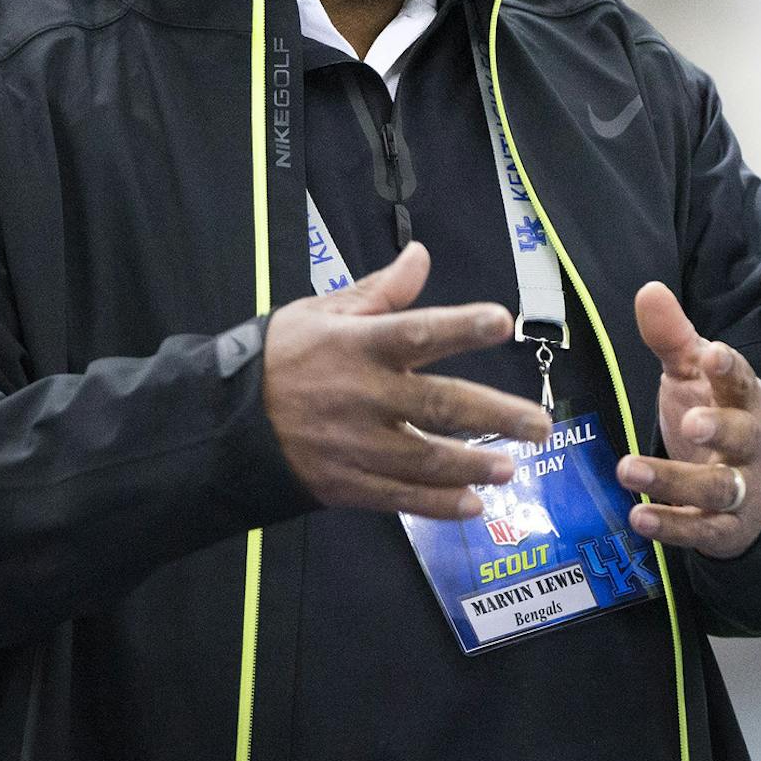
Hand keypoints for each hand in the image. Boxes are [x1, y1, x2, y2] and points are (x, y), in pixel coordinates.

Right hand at [262, 241, 551, 518]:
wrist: (220, 422)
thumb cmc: (281, 358)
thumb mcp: (321, 314)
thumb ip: (379, 292)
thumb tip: (421, 255)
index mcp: (359, 346)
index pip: (417, 331)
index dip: (460, 326)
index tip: (503, 322)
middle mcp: (363, 396)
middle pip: (439, 405)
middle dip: (496, 416)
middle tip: (540, 426)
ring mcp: (356, 445)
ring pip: (426, 459)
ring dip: (474, 465)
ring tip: (511, 467)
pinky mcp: (346, 484)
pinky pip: (399, 497)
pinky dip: (437, 504)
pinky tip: (473, 505)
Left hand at [617, 281, 760, 559]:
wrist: (758, 486)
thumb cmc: (717, 418)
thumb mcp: (695, 377)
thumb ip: (673, 339)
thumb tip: (649, 290)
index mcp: (744, 403)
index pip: (742, 383)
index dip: (729, 370)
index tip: (712, 355)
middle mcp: (749, 447)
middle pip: (742, 436)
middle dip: (719, 429)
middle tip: (690, 421)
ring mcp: (740, 490)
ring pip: (717, 488)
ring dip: (674, 480)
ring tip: (628, 469)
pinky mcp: (723, 529)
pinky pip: (701, 531)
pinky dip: (671, 526)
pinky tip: (638, 518)